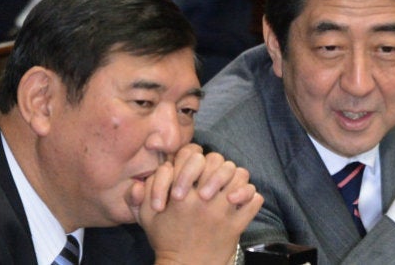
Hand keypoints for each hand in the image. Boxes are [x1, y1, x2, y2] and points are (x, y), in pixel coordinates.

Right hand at [127, 144, 263, 263]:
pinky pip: (254, 200)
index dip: (193, 158)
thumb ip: (140, 195)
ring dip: (235, 179)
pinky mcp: (236, 225)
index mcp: (180, 195)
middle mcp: (203, 200)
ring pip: (240, 177)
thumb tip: (143, 179)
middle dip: (216, 166)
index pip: (193, 156)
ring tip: (228, 186)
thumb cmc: (166, 239)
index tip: (192, 171)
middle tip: (211, 177)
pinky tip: (241, 200)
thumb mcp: (146, 218)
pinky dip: (251, 197)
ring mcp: (222, 212)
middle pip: (220, 162)